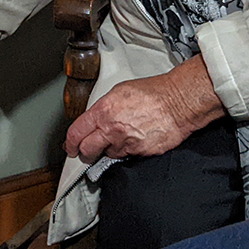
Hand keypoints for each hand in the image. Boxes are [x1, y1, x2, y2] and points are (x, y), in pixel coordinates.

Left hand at [64, 56, 223, 163]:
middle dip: (85, 152)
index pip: (76, 133)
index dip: (70, 143)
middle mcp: (112, 129)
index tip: (70, 147)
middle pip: (87, 150)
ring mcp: (127, 143)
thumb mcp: (119, 92)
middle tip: (87, 150)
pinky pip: (127, 156)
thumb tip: (94, 119)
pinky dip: (128, 151)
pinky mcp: (141, 153)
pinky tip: (134, 140)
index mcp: (103, 111)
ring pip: (108, 155)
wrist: (178, 102)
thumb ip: (103, 108)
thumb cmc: (152, 93)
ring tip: (120, 138)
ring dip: (109, 150)